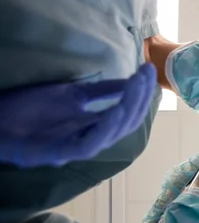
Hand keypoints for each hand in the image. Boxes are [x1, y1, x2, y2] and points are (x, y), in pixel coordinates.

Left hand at [0, 63, 155, 167]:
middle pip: (126, 123)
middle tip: (147, 73)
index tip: (148, 69)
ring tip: (137, 84)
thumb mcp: (71, 94)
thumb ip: (101, 91)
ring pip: (112, 134)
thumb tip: (131, 80)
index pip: (128, 113)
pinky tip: (115, 110)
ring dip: (128, 109)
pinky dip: (105, 129)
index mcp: (93, 127)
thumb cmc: (26, 108)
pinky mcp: (56, 153)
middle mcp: (89, 139)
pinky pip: (88, 145)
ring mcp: (74, 148)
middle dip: (140, 98)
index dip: (141, 93)